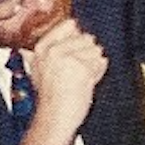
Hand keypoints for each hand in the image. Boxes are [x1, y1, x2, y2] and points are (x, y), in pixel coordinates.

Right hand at [19, 19, 105, 144]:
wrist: (54, 120)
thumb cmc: (52, 97)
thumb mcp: (42, 68)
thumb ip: (55, 48)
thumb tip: (74, 25)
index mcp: (42, 48)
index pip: (71, 24)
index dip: (79, 38)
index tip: (76, 53)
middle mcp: (53, 50)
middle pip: (87, 37)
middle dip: (87, 54)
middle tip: (75, 74)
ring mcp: (68, 58)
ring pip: (97, 50)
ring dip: (94, 65)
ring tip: (80, 80)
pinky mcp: (82, 68)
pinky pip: (102, 62)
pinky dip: (99, 73)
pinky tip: (87, 84)